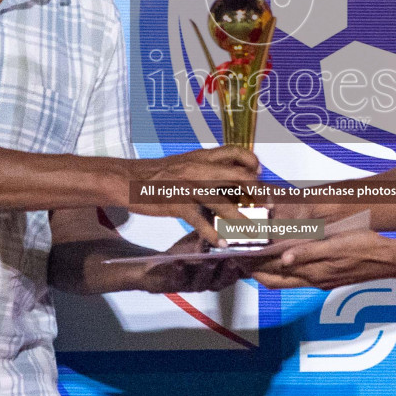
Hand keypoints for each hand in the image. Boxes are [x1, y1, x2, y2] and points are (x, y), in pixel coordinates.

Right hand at [129, 147, 260, 242]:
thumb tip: (232, 178)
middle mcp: (199, 168)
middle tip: (266, 208)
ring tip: (253, 233)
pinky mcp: (177, 204)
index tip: (260, 175)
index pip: (236, 152)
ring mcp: (189, 186)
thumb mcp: (186, 163)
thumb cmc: (159, 173)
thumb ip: (208, 168)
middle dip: (257, 194)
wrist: (128, 178)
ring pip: (224, 203)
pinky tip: (222, 243)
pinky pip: (200, 221)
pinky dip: (213, 233)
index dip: (253, 163)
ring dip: (242, 220)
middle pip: (239, 176)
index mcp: (202, 156)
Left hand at [129, 232, 250, 293]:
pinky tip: (179, 262)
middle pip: (225, 279)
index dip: (247, 266)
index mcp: (222, 273)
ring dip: (208, 270)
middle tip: (234, 259)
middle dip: (230, 270)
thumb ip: (220, 232)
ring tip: (210, 259)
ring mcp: (193, 284)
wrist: (159, 267)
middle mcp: (211, 282)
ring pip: (204, 281)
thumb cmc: (187, 252)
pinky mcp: (175, 285)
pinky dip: (180, 271)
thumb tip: (237, 211)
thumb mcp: (206, 241)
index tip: (252, 255)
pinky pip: (178, 280)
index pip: (239, 272)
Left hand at [252, 229, 395, 289]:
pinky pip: (299, 273)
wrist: (390, 258)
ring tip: (255, 251)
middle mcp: (313, 280)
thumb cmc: (365, 248)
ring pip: (286, 277)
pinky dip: (285, 265)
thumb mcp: (337, 246)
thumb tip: (283, 259)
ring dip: (269, 266)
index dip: (253, 267)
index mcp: (313, 274)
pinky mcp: (328, 275)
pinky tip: (283, 253)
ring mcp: (321, 279)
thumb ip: (309, 253)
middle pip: (275, 280)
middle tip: (239, 253)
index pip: (273, 276)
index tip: (238, 255)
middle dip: (255, 268)